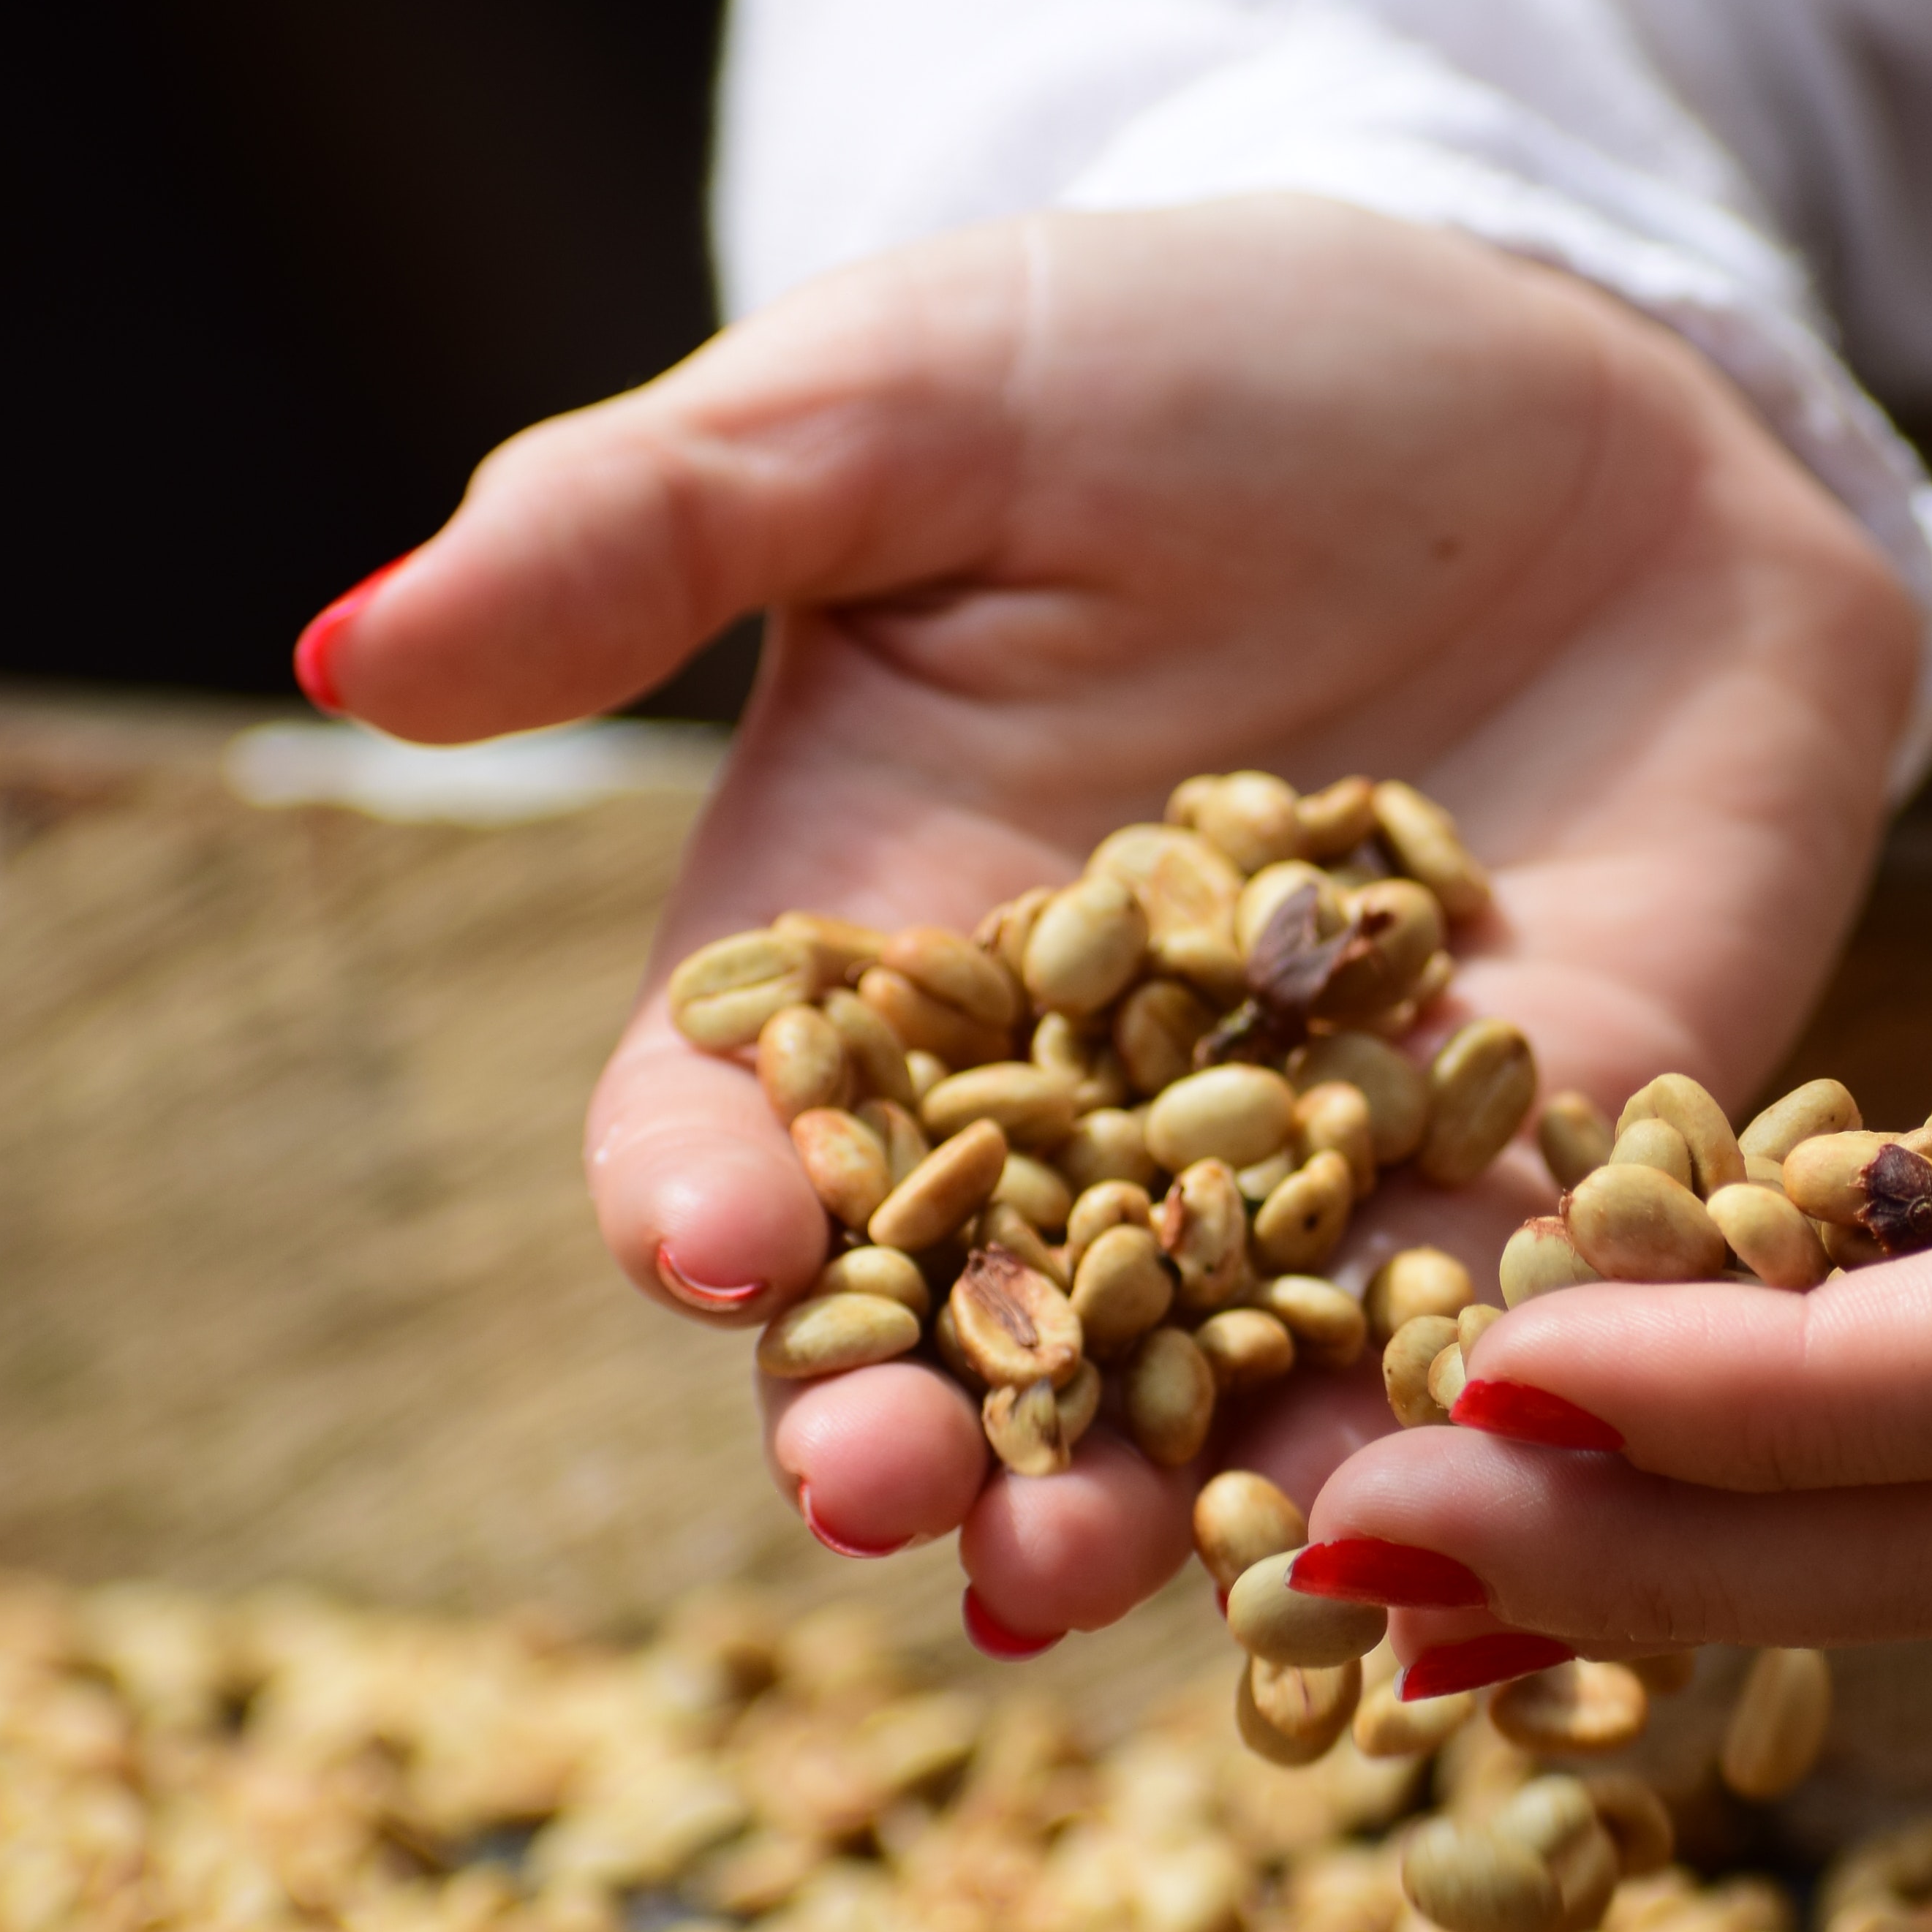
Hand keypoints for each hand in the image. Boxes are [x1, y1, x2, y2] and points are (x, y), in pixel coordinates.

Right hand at [298, 197, 1923, 1636]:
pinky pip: (1491, 1335)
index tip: (711, 1249)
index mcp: (877, 943)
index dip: (702, 1201)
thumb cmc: (1202, 353)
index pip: (739, 1125)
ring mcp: (1319, 1159)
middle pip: (962, 1319)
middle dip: (921, 1429)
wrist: (1575, 358)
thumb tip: (356, 648)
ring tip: (1136, 1578)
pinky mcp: (1546, 1164)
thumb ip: (642, 526)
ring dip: (1172, 1503)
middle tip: (901, 1505)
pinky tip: (1439, 1528)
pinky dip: (1465, 1433)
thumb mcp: (909, 396)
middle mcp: (1081, 1101)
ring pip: (1215, 1390)